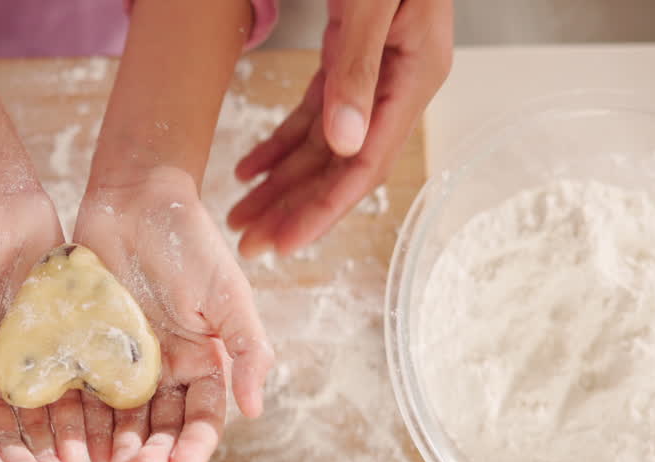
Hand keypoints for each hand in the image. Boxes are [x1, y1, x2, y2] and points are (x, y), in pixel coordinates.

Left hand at [75, 168, 273, 461]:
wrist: (135, 197)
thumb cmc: (189, 242)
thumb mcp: (228, 296)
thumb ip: (248, 351)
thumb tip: (255, 409)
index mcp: (200, 363)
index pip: (201, 418)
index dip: (193, 447)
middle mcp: (161, 373)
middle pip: (157, 428)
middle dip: (147, 456)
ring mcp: (118, 365)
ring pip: (117, 422)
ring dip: (112, 451)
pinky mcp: (82, 351)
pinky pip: (79, 394)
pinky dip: (76, 422)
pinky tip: (68, 445)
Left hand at [227, 0, 452, 254]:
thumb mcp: (372, 2)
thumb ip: (358, 68)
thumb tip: (345, 148)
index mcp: (415, 76)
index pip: (366, 163)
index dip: (323, 209)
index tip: (283, 243)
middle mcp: (400, 84)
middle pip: (342, 166)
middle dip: (294, 207)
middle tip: (249, 244)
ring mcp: (377, 74)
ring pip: (324, 146)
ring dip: (282, 183)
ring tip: (240, 216)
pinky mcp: (351, 60)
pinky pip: (315, 115)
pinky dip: (282, 143)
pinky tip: (250, 168)